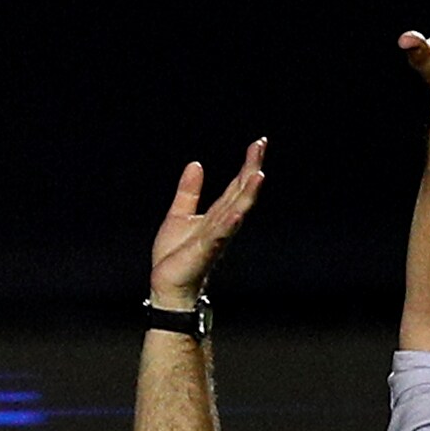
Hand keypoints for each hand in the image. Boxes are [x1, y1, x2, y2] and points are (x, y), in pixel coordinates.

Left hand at [149, 138, 266, 309]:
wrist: (168, 286)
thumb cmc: (175, 257)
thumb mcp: (179, 215)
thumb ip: (189, 192)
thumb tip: (196, 164)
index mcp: (217, 215)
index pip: (236, 185)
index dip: (247, 165)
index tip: (259, 143)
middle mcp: (222, 224)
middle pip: (240, 192)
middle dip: (251, 170)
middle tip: (261, 146)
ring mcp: (216, 237)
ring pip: (236, 211)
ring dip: (248, 194)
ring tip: (259, 174)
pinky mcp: (205, 250)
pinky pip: (220, 235)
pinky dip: (230, 223)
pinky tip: (238, 212)